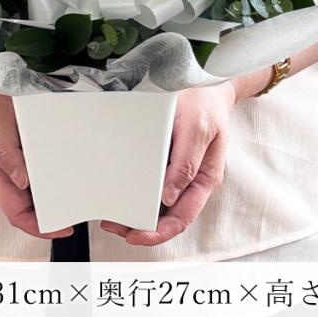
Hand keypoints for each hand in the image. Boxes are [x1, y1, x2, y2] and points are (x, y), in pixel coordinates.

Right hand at [0, 87, 72, 239]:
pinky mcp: (19, 146)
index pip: (15, 211)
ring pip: (31, 190)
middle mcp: (5, 169)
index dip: (37, 226)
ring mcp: (12, 158)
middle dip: (47, 217)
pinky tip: (62, 171)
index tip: (61, 228)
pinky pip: (34, 169)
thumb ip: (5, 151)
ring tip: (73, 198)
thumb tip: (21, 182)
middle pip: (25, 206)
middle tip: (74, 215)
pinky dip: (49, 177)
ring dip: (49, 198)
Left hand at [101, 83, 234, 245]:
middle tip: (113, 225)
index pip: (182, 217)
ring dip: (136, 211)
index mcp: (205, 178)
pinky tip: (122, 190)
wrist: (205, 81)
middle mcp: (192, 179)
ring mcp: (180, 170)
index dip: (158, 232)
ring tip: (112, 214)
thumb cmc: (205, 102)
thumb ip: (186, 163)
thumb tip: (170, 197)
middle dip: (141, 226)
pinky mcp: (168, 159)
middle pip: (167, 215)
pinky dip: (136, 191)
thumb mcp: (198, 128)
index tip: (135, 235)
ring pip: (158, 203)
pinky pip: (152, 182)